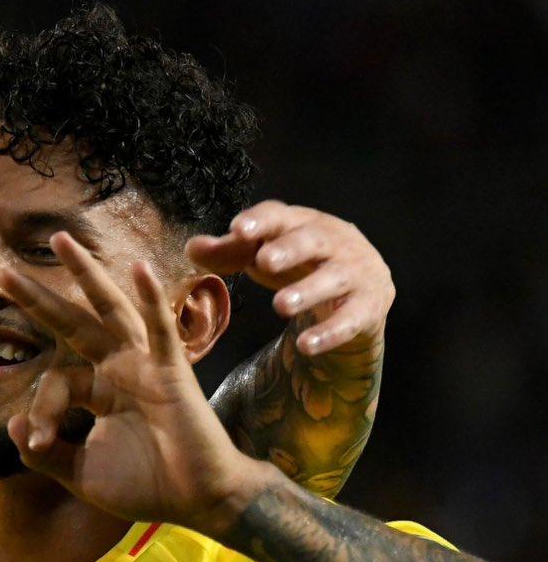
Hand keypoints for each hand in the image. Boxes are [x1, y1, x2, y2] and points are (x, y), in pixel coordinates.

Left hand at [0, 233, 276, 532]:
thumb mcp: (80, 473)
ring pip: (110, 310)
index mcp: (98, 390)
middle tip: (5, 274)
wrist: (198, 501)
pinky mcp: (173, 372)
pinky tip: (139, 269)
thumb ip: (43, 453)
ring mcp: (145, 366)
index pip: (55, 381)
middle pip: (73, 323)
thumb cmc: (147, 486)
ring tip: (61, 241)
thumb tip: (12, 424)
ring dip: (86, 274)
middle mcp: (119, 369)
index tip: (41, 441)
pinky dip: (151, 300)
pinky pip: (160, 331)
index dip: (41, 410)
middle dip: (40, 298)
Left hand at [185, 200, 392, 355]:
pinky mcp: (370, 305)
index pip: (281, 215)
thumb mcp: (263, 256)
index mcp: (303, 223)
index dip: (261, 221)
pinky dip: (329, 333)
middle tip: (263, 261)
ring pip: (334, 278)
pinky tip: (306, 346)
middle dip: (290, 249)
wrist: (355, 293)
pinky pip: (351, 320)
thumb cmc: (298, 265)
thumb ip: (228, 252)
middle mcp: (335, 241)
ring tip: (280, 305)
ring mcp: (357, 272)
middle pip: (314, 240)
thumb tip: (192, 248)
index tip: (238, 228)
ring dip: (308, 291)